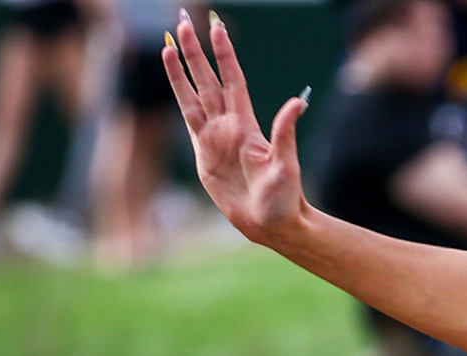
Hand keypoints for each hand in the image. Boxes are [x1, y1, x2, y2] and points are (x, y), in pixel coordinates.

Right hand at [164, 13, 310, 243]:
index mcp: (249, 123)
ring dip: (182, 68)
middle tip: (182, 20)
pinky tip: (172, 75)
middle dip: (196, 51)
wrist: (270, 223)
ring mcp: (214, 136)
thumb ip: (285, 133)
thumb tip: (297, 103)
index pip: (233, 79)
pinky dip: (179, 95)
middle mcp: (230, 124)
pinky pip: (187, 117)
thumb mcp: (287, 164)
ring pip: (194, 93)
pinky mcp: (202, 151)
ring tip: (169, 42)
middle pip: (208, 79)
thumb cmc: (284, 197)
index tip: (216, 27)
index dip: (224, 54)